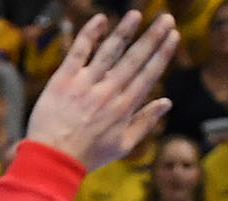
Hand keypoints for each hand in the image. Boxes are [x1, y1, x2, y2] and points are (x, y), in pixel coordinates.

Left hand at [24, 12, 178, 171]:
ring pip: (109, 51)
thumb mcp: (124, 145)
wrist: (53, 159)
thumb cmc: (89, 155)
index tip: (173, 37)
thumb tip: (166, 102)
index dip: (162, 53)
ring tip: (136, 14)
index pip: (148, 74)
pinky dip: (89, 34)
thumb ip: (146, 121)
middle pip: (134, 59)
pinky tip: (101, 19)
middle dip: (152, 37)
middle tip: (167, 19)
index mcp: (125, 107)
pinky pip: (79, 51)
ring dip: (125, 31)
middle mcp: (109, 92)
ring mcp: (86, 84)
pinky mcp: (64, 79)